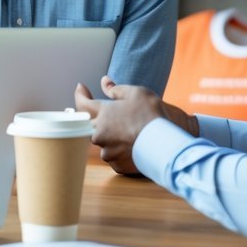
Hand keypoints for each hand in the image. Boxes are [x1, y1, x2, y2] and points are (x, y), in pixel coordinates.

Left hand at [74, 76, 195, 175]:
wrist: (166, 144)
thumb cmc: (151, 115)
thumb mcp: (136, 93)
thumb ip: (116, 88)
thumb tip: (104, 81)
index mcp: (102, 115)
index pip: (82, 104)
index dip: (80, 94)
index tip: (80, 88)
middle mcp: (100, 134)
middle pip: (90, 125)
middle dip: (97, 118)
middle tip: (112, 113)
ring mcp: (108, 152)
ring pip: (103, 142)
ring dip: (110, 136)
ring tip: (129, 131)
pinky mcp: (117, 165)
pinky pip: (114, 156)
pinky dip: (120, 151)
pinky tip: (132, 145)